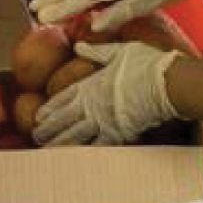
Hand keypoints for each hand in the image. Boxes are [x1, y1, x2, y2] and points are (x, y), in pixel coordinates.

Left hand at [33, 41, 178, 145]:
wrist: (166, 83)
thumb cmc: (145, 64)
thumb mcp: (118, 51)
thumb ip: (96, 51)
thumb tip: (79, 44)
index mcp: (90, 84)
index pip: (63, 98)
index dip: (49, 108)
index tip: (38, 116)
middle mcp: (92, 104)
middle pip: (64, 119)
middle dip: (48, 129)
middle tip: (37, 137)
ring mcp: (103, 120)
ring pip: (75, 135)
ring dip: (60, 142)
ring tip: (48, 149)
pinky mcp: (118, 133)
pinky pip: (98, 145)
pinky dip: (85, 152)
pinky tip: (76, 158)